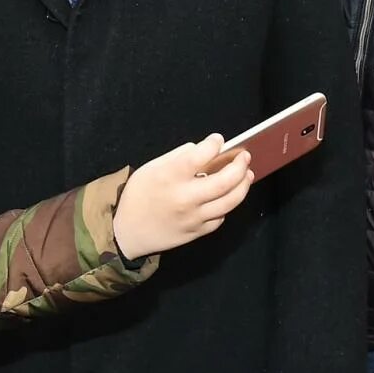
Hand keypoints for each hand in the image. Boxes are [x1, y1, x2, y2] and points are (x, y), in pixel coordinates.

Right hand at [113, 136, 251, 261]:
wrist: (126, 232)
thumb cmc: (138, 195)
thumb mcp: (151, 168)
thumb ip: (178, 157)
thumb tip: (203, 150)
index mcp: (170, 177)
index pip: (201, 155)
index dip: (214, 144)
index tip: (218, 140)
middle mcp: (185, 197)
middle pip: (224, 181)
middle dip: (240, 165)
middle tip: (245, 156)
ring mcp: (193, 217)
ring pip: (229, 202)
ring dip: (243, 186)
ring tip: (247, 175)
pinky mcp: (196, 232)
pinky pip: (220, 218)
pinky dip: (227, 205)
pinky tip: (227, 197)